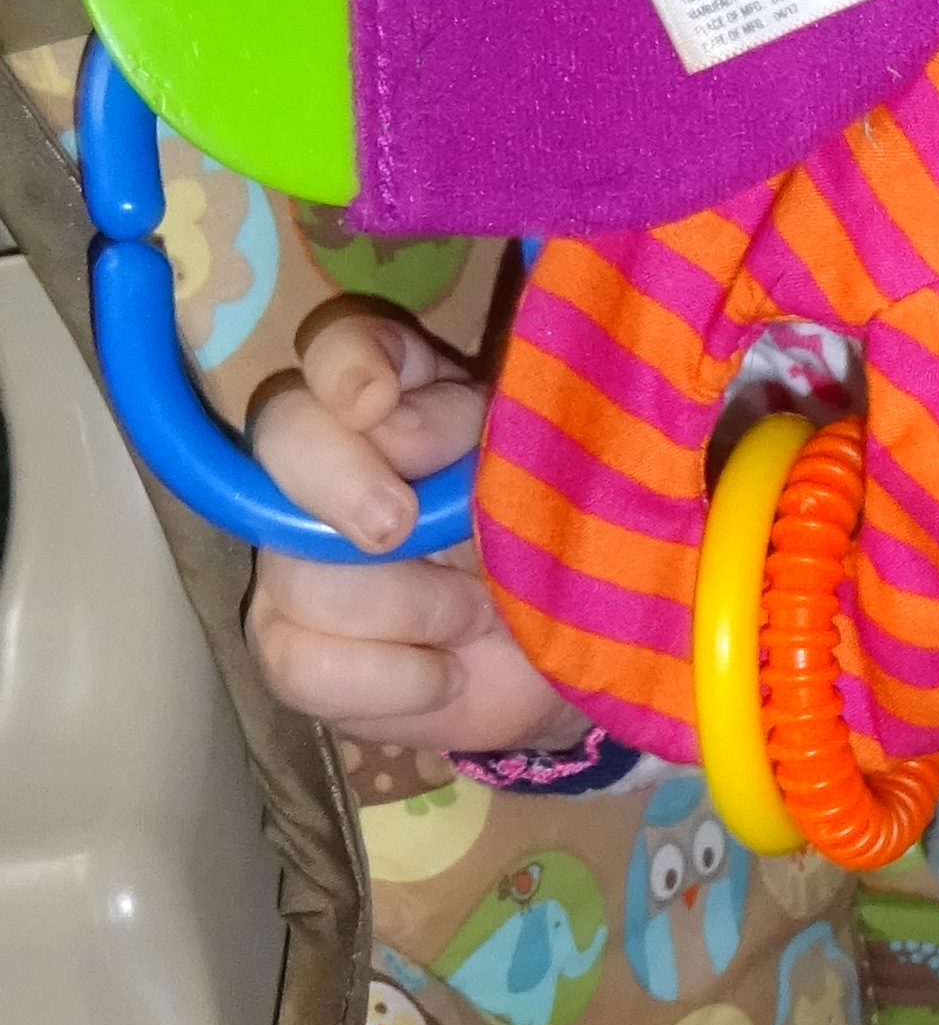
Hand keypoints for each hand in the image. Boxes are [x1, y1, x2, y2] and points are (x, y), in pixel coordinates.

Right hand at [245, 306, 578, 754]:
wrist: (567, 660)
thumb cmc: (560, 550)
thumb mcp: (547, 480)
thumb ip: (479, 438)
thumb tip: (391, 429)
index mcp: (409, 398)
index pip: (341, 343)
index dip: (346, 364)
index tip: (377, 401)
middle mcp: (334, 464)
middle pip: (284, 435)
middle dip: (341, 481)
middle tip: (401, 528)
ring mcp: (297, 557)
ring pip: (300, 572)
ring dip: (415, 607)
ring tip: (480, 614)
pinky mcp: (291, 647)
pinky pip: (298, 664)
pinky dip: (391, 681)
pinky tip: (447, 675)